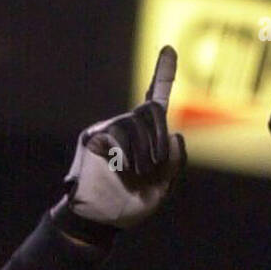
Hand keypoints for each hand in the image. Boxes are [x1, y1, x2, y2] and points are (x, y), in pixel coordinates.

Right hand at [57, 46, 185, 228]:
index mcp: (146, 136)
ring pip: (135, 121)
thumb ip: (175, 163)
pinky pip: (118, 133)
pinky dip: (127, 154)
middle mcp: (127, 127)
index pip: (155, 98)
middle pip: (151, 109)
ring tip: (138, 174)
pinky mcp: (93, 137)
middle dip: (158, 136)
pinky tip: (123, 170)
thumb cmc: (132, 204)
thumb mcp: (163, 187)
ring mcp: (109, 130)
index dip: (163, 74)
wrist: (102, 221)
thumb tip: (177, 135)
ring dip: (144, 151)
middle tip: (155, 165)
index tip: (169, 48)